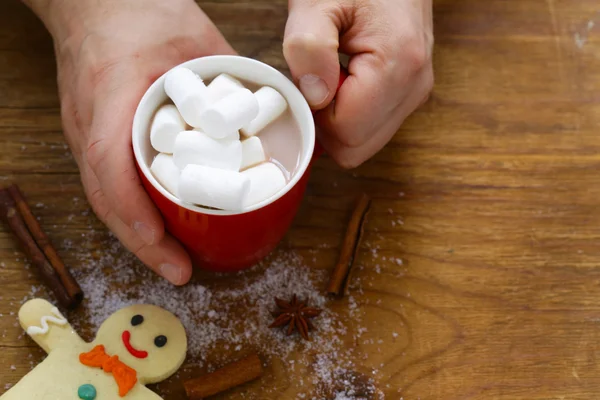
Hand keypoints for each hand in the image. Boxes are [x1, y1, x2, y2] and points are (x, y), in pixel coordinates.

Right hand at [35, 0, 234, 284]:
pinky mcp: (93, 135)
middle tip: (181, 271)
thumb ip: (233, 75)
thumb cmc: (141, 11)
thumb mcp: (196, 36)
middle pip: (106, 195)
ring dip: (137, 235)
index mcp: (113, 93)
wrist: (95, 3)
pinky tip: (159, 229)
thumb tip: (276, 112)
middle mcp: (91, 120)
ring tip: (174, 262)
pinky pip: (110, 182)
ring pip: (106, 196)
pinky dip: (134, 212)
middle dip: (142, 242)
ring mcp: (85, 131)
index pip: (110, 162)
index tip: (167, 246)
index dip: (135, 213)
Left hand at [283, 0, 433, 167]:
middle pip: (357, 147)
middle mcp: (414, 86)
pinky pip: (371, 127)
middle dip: (325, 124)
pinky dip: (350, 114)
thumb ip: (308, 48)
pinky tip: (343, 80)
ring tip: (331, 75)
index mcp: (398, 64)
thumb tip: (315, 97)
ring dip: (337, 119)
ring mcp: (415, 93)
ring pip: (363, 143)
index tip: (306, 83)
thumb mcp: (316, 1)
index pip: (346, 132)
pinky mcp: (408, 94)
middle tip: (315, 81)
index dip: (315, 116)